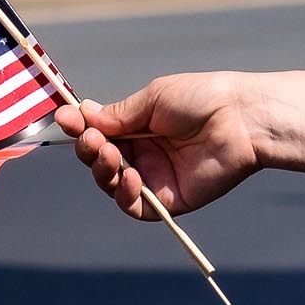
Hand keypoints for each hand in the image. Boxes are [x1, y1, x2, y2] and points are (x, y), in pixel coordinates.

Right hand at [54, 71, 261, 219]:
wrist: (240, 119)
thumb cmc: (201, 98)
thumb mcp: (152, 99)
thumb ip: (118, 115)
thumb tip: (81, 113)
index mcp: (140, 126)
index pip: (100, 132)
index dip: (81, 127)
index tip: (64, 117)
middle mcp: (144, 153)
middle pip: (100, 160)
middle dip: (89, 149)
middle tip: (91, 139)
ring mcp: (155, 178)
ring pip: (112, 184)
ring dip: (102, 170)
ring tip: (110, 154)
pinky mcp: (169, 200)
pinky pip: (135, 206)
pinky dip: (125, 193)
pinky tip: (131, 176)